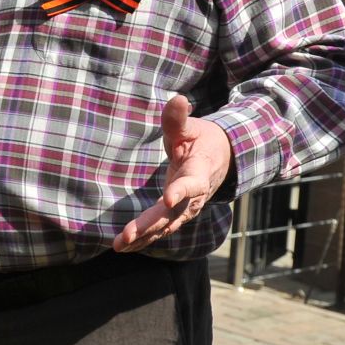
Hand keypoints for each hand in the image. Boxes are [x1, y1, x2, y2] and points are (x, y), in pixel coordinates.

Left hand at [113, 94, 232, 252]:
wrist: (223, 160)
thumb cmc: (203, 140)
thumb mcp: (193, 127)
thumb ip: (179, 119)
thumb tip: (176, 99)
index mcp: (200, 172)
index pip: (192, 184)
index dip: (181, 190)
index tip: (168, 196)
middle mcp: (195, 196)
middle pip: (172, 213)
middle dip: (150, 225)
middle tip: (127, 236)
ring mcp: (187, 208)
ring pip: (165, 226)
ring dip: (143, 237)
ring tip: (120, 245)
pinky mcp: (178, 214)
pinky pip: (161, 229)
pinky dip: (145, 238)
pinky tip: (125, 246)